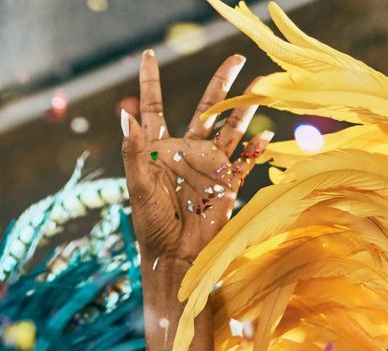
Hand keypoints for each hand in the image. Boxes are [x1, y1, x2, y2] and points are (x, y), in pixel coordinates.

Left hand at [120, 51, 266, 265]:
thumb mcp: (138, 187)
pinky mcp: (227, 184)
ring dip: (245, 109)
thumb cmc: (151, 225)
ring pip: (231, 129)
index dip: (151, 82)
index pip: (154, 108)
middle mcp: (187, 152)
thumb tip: (124, 116)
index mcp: (160, 150)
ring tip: (260, 83)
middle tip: (236, 58)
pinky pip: (245, 162)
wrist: (175, 257)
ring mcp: (209, 167)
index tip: (149, 55)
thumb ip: (134, 151)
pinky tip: (263, 137)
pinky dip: (255, 150)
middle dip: (221, 84)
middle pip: (206, 109)